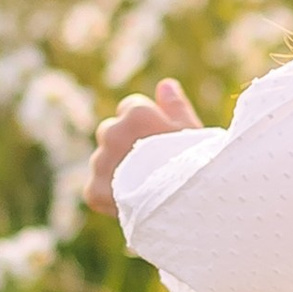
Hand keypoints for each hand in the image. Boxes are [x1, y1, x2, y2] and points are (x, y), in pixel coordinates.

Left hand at [84, 77, 202, 218]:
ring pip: (102, 159)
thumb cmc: (197, 166)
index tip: (159, 141)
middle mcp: (112, 133)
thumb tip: (165, 84)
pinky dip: (109, 195)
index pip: (130, 106)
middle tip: (150, 165)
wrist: (191, 207)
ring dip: (115, 168)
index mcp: (137, 113)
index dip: (146, 124)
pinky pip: (97, 188)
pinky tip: (131, 202)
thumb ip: (175, 106)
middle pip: (111, 131)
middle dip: (124, 143)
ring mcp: (100, 162)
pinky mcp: (94, 191)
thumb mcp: (192, 132)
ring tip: (143, 186)